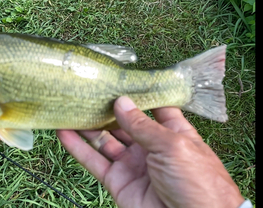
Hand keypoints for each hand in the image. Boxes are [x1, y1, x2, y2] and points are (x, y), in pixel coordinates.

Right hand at [57, 96, 243, 207]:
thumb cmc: (197, 184)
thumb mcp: (173, 146)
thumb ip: (143, 125)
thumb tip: (122, 102)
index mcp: (172, 134)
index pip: (153, 109)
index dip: (137, 95)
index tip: (119, 79)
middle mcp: (151, 148)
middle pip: (124, 123)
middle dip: (107, 107)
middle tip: (87, 90)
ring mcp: (132, 165)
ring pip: (105, 140)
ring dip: (88, 125)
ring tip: (70, 106)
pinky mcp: (117, 182)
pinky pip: (94, 162)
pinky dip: (78, 148)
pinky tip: (64, 132)